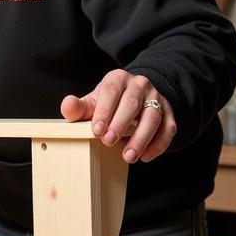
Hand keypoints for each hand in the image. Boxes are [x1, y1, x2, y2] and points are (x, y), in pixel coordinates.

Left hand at [61, 69, 176, 163]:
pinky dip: (159, 143)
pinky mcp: (168, 112)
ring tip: (128, 156)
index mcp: (118, 79)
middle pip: (132, 104)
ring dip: (141, 138)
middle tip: (108, 142)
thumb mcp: (92, 102)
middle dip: (120, 124)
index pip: (111, 92)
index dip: (104, 111)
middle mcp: (139, 85)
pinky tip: (146, 156)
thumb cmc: (109, 102)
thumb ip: (79, 107)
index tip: (96, 130)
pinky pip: (168, 128)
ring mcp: (156, 98)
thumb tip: (67, 105)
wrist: (136, 96)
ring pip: (152, 117)